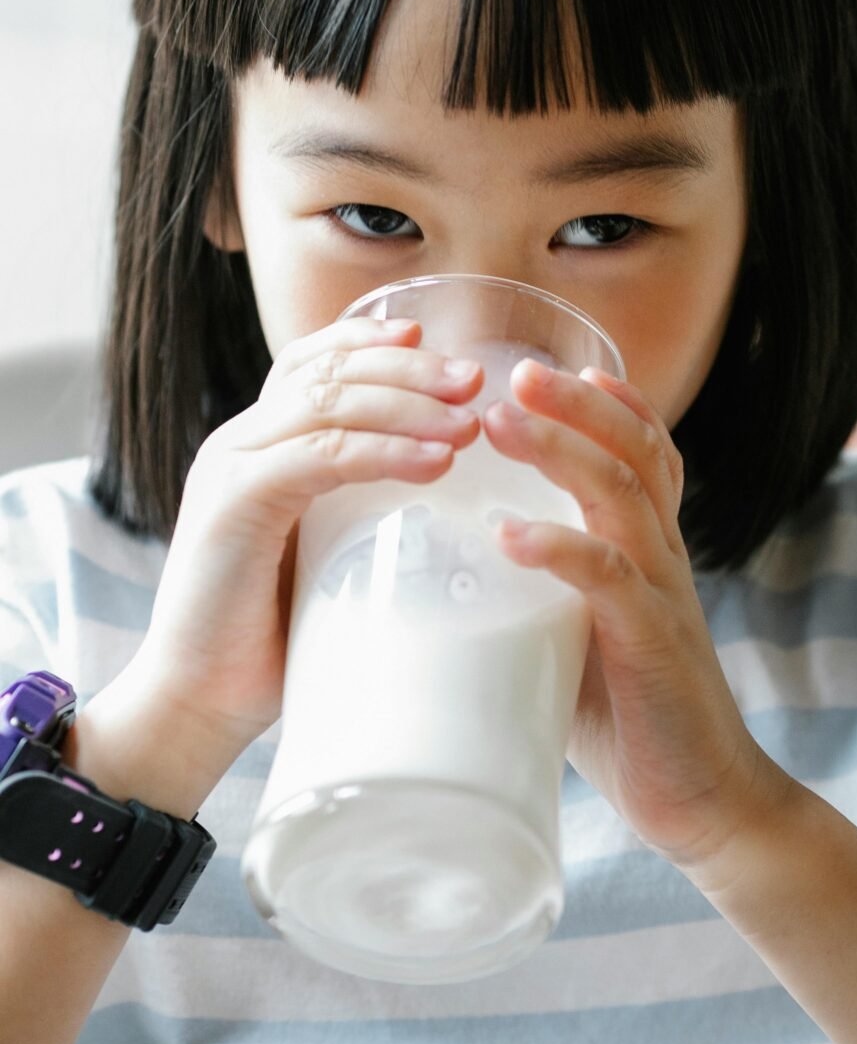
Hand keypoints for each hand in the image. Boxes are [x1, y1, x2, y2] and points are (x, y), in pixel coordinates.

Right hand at [128, 317, 481, 774]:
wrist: (196, 704)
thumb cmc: (273, 640)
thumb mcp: (322, 556)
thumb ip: (356, 514)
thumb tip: (446, 498)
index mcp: (255, 446)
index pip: (309, 361)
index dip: (367, 339)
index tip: (429, 340)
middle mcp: (237, 442)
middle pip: (328, 370)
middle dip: (407, 368)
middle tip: (473, 380)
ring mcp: (230, 468)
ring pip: (329, 403)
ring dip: (408, 405)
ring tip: (468, 423)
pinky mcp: (233, 505)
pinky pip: (321, 456)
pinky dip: (384, 453)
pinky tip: (434, 462)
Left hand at [484, 361, 787, 871]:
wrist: (704, 802)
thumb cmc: (630, 720)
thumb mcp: (579, 640)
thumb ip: (536, 602)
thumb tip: (446, 587)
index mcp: (649, 550)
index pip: (644, 453)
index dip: (610, 403)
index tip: (556, 365)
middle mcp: (664, 557)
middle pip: (633, 450)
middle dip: (575, 402)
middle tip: (515, 371)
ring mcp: (663, 595)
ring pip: (620, 495)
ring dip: (559, 449)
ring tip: (500, 421)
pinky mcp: (652, 644)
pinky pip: (609, 578)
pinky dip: (557, 548)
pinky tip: (508, 534)